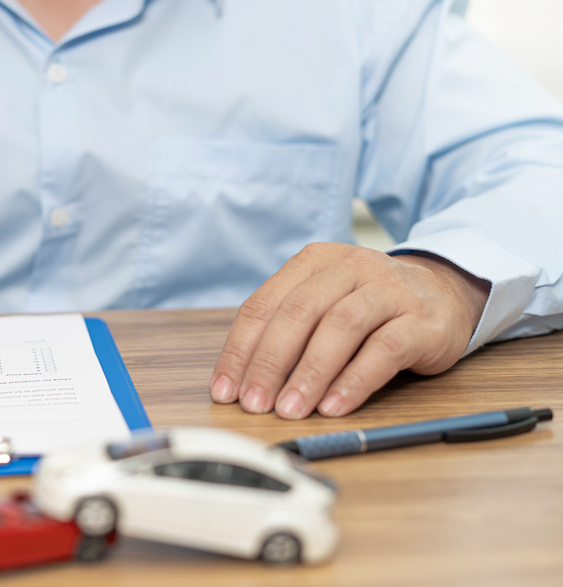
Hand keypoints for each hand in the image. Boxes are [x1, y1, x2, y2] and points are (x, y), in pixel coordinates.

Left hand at [208, 243, 489, 417]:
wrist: (446, 292)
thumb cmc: (370, 306)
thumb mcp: (324, 303)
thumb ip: (288, 330)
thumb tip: (244, 381)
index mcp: (313, 262)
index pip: (263, 305)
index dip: (240, 350)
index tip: (224, 390)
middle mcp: (349, 268)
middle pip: (298, 313)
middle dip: (269, 363)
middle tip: (254, 403)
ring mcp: (388, 290)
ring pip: (339, 328)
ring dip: (310, 373)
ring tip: (291, 409)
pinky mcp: (422, 320)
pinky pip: (384, 350)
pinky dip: (354, 380)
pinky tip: (334, 406)